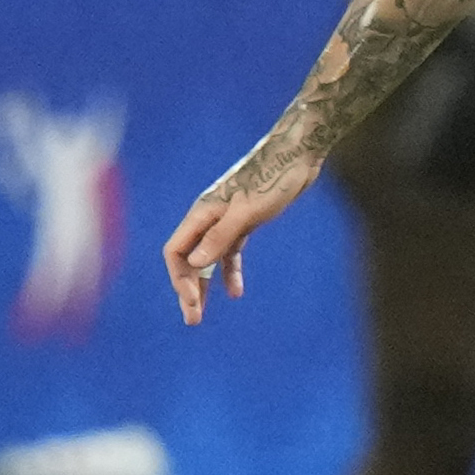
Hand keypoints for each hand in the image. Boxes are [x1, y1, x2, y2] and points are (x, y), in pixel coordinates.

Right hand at [162, 146, 322, 324]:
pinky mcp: (245, 221)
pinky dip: (230, 271)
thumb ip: (221, 236)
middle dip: (188, 289)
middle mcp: (209, 217)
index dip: (179, 278)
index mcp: (202, 212)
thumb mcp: (248, 211)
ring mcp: (226, 220)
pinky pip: (230, 252)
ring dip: (205, 284)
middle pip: (189, 258)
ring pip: (208, 258)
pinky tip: (236, 292)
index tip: (192, 301)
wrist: (298, 154)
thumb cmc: (273, 178)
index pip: (176, 251)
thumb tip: (195, 264)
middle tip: (192, 319)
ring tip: (202, 312)